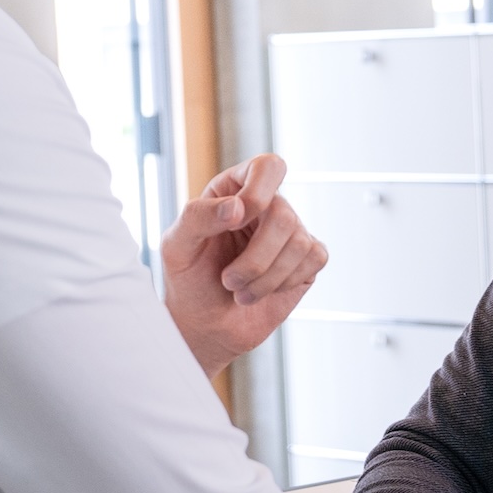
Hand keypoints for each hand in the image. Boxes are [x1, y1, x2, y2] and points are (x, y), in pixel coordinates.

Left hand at [161, 154, 327, 376]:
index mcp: (235, 189)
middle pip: (283, 216)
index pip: (267, 167)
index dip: (258, 193)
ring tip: (241, 291)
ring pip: (299, 243)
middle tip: (228, 281)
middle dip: (255, 259)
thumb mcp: (177, 246)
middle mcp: (267, 206)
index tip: (235, 223)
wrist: (206, 325)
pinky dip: (285, 282)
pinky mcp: (307, 259)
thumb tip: (238, 206)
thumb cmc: (189, 280)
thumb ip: (198, 216)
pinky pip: (314, 259)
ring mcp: (290, 232)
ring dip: (265, 278)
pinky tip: (265, 290)